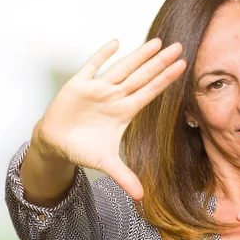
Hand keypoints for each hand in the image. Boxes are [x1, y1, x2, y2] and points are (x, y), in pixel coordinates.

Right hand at [32, 38, 186, 199]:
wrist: (56, 142)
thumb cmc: (83, 148)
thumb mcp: (105, 163)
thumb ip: (124, 177)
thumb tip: (141, 197)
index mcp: (125, 112)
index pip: (151, 92)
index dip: (166, 80)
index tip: (183, 67)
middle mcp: (115, 97)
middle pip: (142, 76)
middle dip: (160, 62)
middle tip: (180, 46)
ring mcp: (98, 89)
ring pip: (122, 68)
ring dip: (139, 55)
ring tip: (157, 42)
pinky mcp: (78, 85)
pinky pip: (91, 66)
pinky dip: (101, 55)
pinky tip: (116, 42)